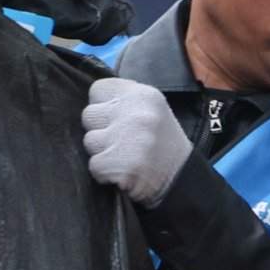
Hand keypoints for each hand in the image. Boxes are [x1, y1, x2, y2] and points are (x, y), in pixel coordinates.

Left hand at [79, 76, 189, 203]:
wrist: (181, 179)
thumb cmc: (161, 144)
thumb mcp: (151, 110)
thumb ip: (123, 100)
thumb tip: (93, 101)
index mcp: (143, 94)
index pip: (97, 89)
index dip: (101, 106)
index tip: (113, 118)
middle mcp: (136, 112)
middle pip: (89, 115)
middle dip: (99, 130)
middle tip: (121, 142)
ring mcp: (128, 138)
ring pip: (89, 140)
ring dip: (101, 152)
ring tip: (124, 157)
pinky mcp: (120, 164)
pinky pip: (94, 165)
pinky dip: (103, 173)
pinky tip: (122, 172)